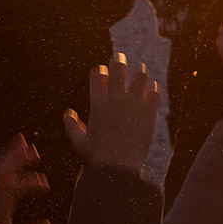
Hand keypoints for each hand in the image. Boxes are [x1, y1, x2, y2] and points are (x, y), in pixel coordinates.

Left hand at [0, 134, 53, 223]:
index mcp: (0, 208)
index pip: (12, 188)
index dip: (30, 183)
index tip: (47, 188)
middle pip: (3, 172)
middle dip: (18, 160)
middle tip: (34, 152)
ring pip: (1, 169)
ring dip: (12, 154)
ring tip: (24, 142)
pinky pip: (2, 172)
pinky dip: (9, 159)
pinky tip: (18, 150)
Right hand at [62, 53, 160, 174]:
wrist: (120, 165)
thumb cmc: (97, 155)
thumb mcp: (79, 142)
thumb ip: (72, 126)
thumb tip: (68, 114)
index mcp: (98, 103)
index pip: (98, 76)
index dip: (100, 70)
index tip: (102, 70)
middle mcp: (117, 99)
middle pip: (118, 69)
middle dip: (118, 60)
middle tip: (120, 57)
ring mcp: (135, 103)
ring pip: (140, 76)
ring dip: (139, 72)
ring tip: (140, 70)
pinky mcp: (150, 110)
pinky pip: (154, 92)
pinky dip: (153, 89)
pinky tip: (152, 89)